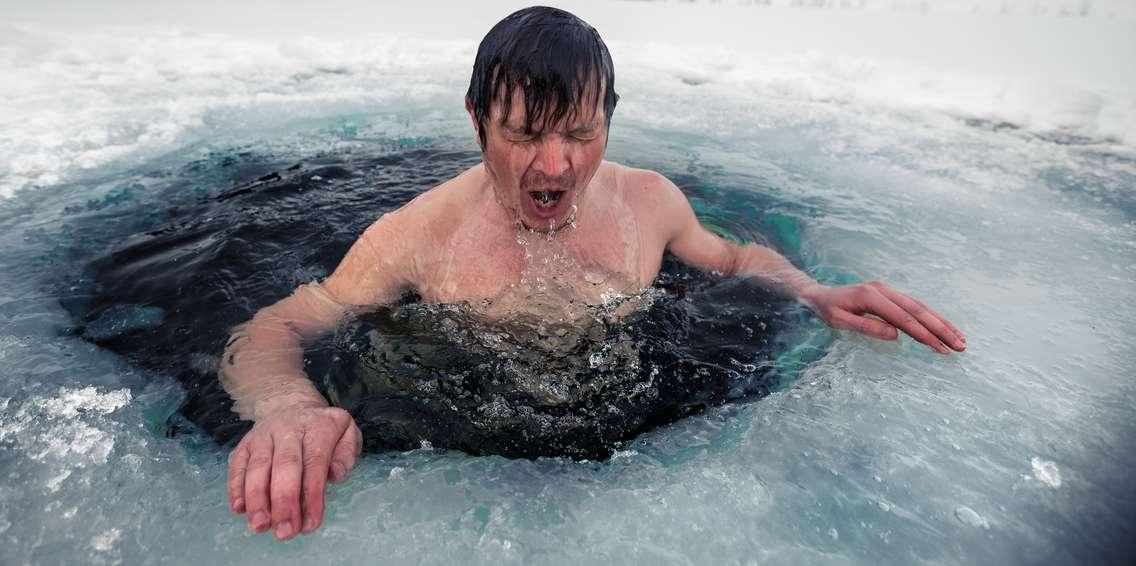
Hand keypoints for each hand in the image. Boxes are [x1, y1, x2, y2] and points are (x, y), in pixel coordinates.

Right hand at [227, 406, 361, 540]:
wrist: (290, 405)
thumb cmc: (322, 430)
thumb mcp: (347, 433)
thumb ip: (346, 454)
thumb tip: (336, 475)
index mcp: (318, 428)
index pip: (315, 462)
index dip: (312, 495)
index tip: (310, 524)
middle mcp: (288, 429)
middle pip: (285, 465)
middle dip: (284, 501)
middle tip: (284, 532)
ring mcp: (263, 436)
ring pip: (258, 467)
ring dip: (257, 499)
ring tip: (260, 526)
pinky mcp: (244, 445)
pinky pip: (237, 466)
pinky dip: (236, 488)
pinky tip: (239, 510)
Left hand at [800, 281, 965, 354]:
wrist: (819, 294)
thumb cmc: (827, 310)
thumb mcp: (839, 321)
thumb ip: (867, 327)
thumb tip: (896, 335)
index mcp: (871, 296)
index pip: (903, 318)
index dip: (924, 334)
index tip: (940, 348)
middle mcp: (883, 290)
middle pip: (918, 310)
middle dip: (941, 329)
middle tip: (960, 346)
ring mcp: (888, 290)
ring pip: (920, 307)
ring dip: (941, 323)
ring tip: (961, 340)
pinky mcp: (890, 294)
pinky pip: (914, 306)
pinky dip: (931, 318)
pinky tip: (944, 328)